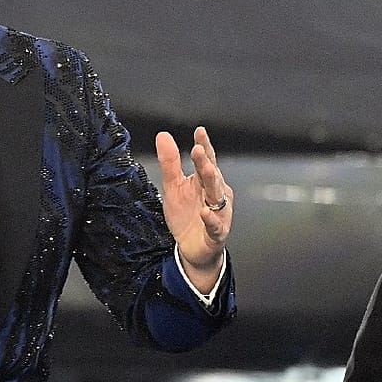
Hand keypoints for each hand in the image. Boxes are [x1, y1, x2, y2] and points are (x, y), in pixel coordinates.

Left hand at [154, 126, 231, 291]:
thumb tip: (163, 135)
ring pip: (217, 196)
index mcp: (204, 182)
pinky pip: (215, 225)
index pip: (206, 160)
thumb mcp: (173, 187)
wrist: (192, 249)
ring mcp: (218, 213)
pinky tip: (204, 212)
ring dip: (212, 183)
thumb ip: (170, 162)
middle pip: (211, 175)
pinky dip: (210, 218)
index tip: (199, 132)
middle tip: (199, 149)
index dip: (204, 146)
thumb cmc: (186, 216)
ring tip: (206, 170)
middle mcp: (215, 194)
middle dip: (206, 162)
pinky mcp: (216, 233)